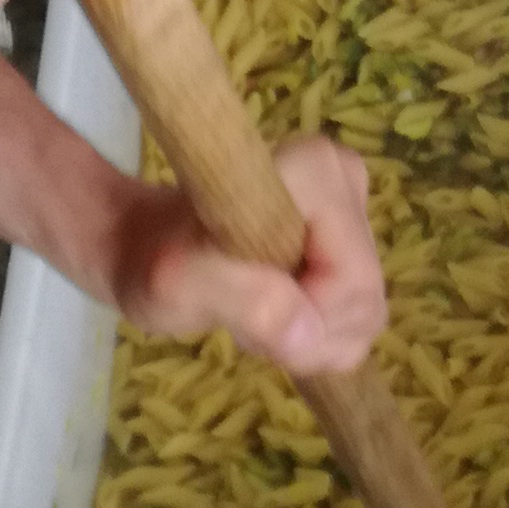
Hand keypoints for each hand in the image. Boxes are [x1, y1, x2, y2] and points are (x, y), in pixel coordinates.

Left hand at [110, 135, 384, 375]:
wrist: (145, 242)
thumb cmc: (154, 257)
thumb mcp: (180, 284)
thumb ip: (243, 300)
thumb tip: (309, 334)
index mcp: (316, 171)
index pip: (349, 283)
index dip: (302, 318)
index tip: (242, 306)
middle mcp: (347, 178)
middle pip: (361, 299)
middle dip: (306, 332)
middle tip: (243, 316)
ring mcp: (356, 207)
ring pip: (363, 312)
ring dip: (307, 336)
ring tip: (252, 312)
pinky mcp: (356, 234)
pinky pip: (358, 313)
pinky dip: (316, 332)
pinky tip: (275, 312)